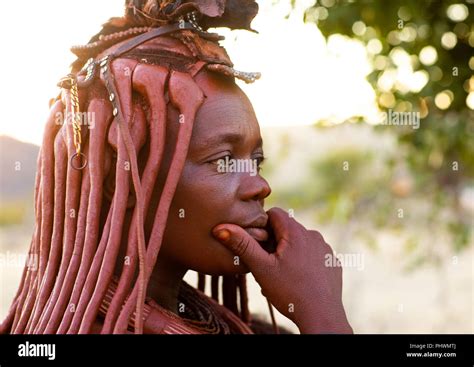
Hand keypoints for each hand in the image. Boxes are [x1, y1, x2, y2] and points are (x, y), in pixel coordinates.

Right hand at [212, 207, 352, 333]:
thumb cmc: (289, 292)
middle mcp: (313, 235)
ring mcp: (325, 248)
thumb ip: (242, 245)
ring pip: (300, 241)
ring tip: (281, 273)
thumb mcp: (261, 268)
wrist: (321, 316)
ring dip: (288, 251)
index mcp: (296, 232)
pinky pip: (313, 253)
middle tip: (266, 264)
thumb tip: (221, 228)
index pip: (274, 213)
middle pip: (287, 228)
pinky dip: (303, 261)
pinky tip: (298, 279)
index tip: (259, 245)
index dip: (262, 226)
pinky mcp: (332, 262)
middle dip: (274, 241)